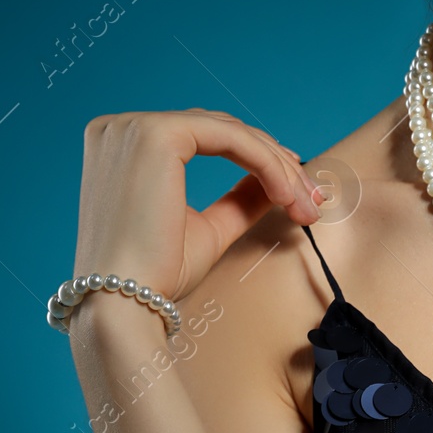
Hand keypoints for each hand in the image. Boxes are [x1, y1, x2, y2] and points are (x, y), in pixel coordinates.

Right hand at [71, 109, 320, 317]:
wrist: (124, 305)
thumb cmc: (155, 275)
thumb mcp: (208, 228)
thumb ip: (239, 198)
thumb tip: (280, 180)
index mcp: (124, 145)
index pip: (205, 136)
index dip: (257, 157)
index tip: (296, 189)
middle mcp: (121, 127)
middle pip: (221, 130)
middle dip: (275, 164)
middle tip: (311, 199)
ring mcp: (136, 127)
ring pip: (232, 133)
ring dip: (278, 167)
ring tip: (305, 204)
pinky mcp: (157, 135)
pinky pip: (233, 139)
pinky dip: (268, 165)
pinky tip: (286, 196)